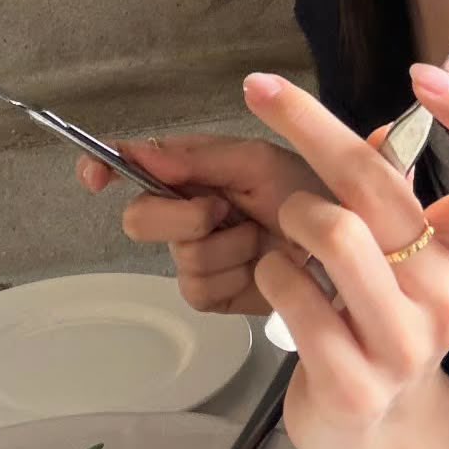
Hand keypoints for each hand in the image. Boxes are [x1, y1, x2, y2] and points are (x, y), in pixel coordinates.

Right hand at [75, 134, 329, 315]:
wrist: (354, 249)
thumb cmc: (315, 194)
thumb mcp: (258, 161)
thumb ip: (197, 156)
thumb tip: (139, 151)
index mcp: (198, 170)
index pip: (136, 165)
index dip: (106, 166)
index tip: (94, 174)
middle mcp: (190, 211)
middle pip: (142, 218)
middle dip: (180, 214)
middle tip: (220, 209)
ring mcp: (200, 256)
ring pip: (179, 256)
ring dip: (224, 246)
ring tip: (262, 237)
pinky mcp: (216, 296)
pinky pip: (199, 288)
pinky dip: (233, 275)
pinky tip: (260, 267)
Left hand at [239, 63, 448, 448]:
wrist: (380, 433)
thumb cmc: (386, 315)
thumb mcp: (408, 254)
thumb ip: (397, 191)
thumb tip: (390, 123)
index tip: (426, 73)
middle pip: (384, 185)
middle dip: (311, 124)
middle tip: (260, 88)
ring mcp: (406, 344)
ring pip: (335, 232)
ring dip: (291, 213)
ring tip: (288, 227)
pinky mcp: (355, 382)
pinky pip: (293, 292)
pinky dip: (272, 270)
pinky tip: (279, 279)